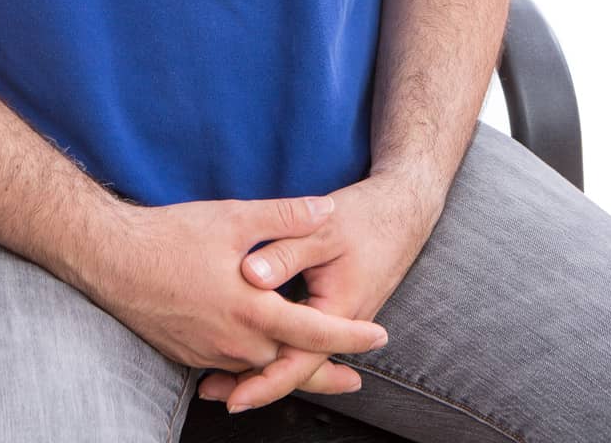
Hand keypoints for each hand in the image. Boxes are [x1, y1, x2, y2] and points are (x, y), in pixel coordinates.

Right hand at [90, 193, 389, 378]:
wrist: (111, 261)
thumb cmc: (170, 236)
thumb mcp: (233, 218)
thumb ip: (284, 216)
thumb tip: (326, 207)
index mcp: (251, 310)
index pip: (315, 334)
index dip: (351, 336)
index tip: (379, 335)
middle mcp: (234, 342)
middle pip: (292, 367)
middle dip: (327, 373)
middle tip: (356, 378)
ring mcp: (210, 354)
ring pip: (261, 370)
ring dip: (288, 370)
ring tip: (310, 366)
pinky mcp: (190, 355)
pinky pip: (232, 369)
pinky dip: (253, 367)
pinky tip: (258, 355)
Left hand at [197, 172, 434, 413]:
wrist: (399, 213)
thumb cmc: (363, 219)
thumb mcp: (323, 230)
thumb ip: (285, 252)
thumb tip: (249, 275)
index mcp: (338, 311)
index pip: (299, 360)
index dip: (264, 381)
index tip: (234, 398)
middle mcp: (338, 325)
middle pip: (293, 366)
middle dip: (253, 381)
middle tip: (211, 393)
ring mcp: (335, 320)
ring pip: (295, 353)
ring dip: (259, 366)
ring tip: (217, 380)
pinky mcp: (329, 310)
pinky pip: (300, 337)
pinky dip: (272, 344)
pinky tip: (244, 344)